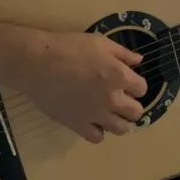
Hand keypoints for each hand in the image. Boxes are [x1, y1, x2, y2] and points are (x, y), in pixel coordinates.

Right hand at [14, 32, 147, 143]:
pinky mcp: (78, 125)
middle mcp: (112, 99)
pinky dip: (98, 131)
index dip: (136, 85)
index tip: (128, 82)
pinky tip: (92, 121)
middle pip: (136, 113)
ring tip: (110, 113)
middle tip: (122, 100)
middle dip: (132, 106)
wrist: (37, 63)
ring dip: (120, 121)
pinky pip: (97, 138)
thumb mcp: (100, 42)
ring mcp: (95, 115)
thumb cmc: (69, 47)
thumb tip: (138, 60)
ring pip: (121, 129)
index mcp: (119, 76)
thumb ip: (123, 53)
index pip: (142, 89)